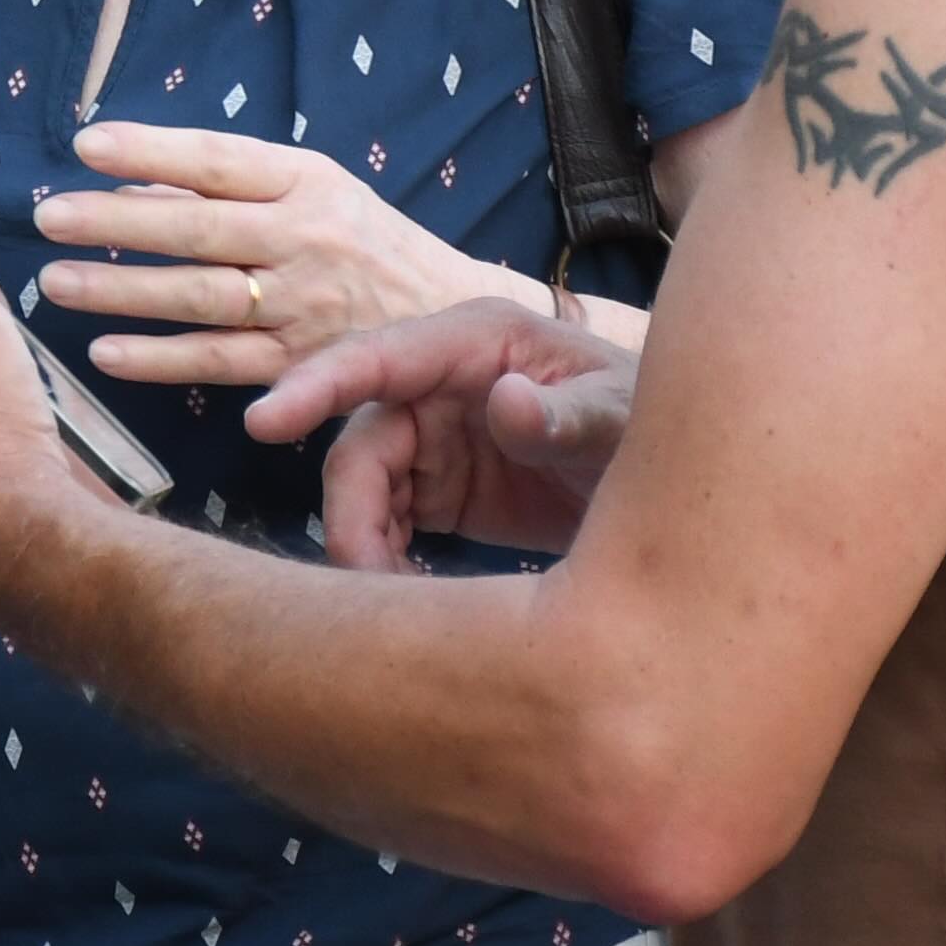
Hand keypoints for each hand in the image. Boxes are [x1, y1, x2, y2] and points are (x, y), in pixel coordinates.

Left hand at [32, 122, 503, 387]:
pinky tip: (105, 352)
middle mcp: (306, 240)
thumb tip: (132, 184)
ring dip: (121, 292)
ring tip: (55, 281)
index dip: (152, 151)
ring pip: (199, 298)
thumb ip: (233, 187)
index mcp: (309, 182)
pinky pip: (218, 362)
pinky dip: (160, 359)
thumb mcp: (316, 190)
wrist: (452, 316)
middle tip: (47, 216)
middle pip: (199, 230)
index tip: (87, 145)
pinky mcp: (300, 366)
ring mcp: (303, 307)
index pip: (220, 161)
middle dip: (116, 223)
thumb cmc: (363, 241)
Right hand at [244, 298, 639, 567]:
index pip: (378, 358)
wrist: (682, 488)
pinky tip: (411, 601)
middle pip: (361, 444)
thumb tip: (505, 402)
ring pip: (365, 491)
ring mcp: (437, 438)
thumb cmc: (649, 423)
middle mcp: (440, 384)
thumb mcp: (621, 417)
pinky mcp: (442, 490)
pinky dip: (386, 563)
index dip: (316, 386)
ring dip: (366, 545)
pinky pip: (387, 524)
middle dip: (352, 512)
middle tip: (366, 579)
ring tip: (398, 601)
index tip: (263, 424)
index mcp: (475, 343)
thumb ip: (567, 413)